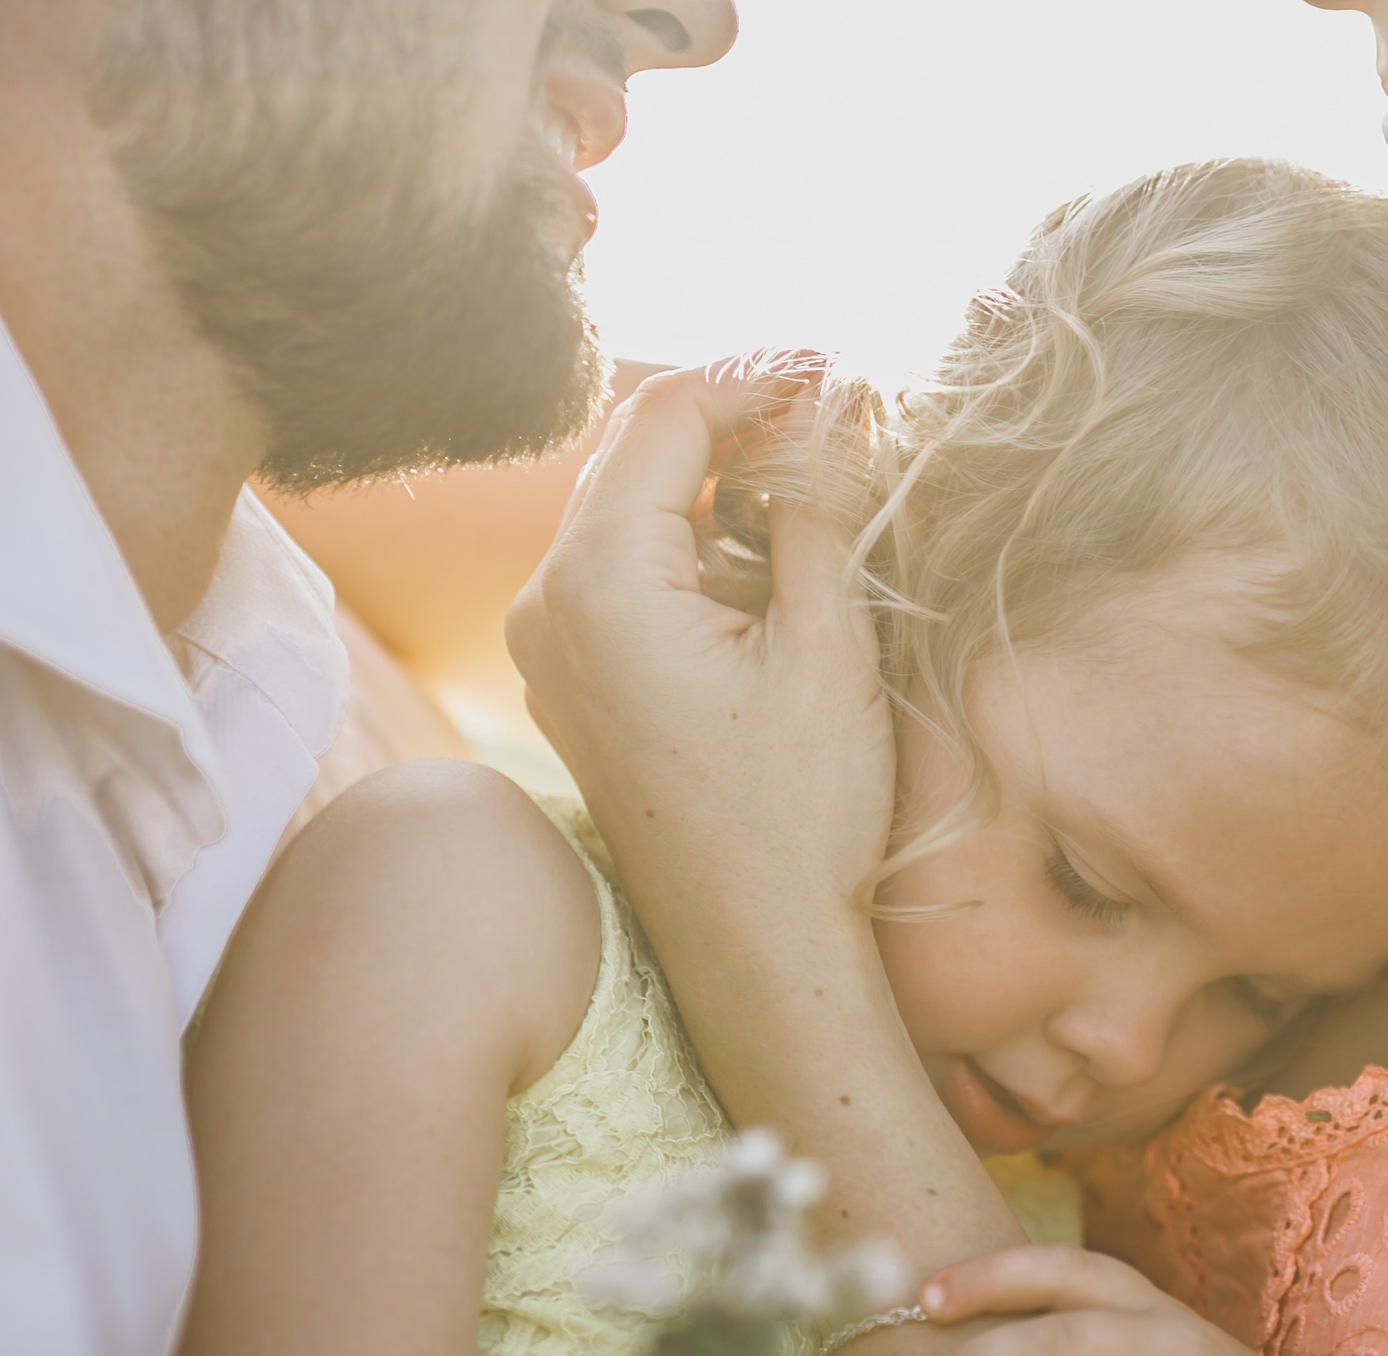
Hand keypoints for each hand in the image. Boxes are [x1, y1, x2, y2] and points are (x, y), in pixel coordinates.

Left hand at [506, 356, 893, 947]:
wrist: (757, 951)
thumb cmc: (799, 812)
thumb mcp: (828, 642)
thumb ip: (821, 502)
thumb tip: (837, 396)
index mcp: (599, 582)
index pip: (666, 416)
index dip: (756, 377)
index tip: (839, 371)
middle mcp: (546, 604)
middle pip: (636, 455)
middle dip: (738, 427)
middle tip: (841, 420)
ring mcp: (547, 647)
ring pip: (632, 513)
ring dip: (720, 489)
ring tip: (818, 500)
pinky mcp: (570, 683)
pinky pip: (624, 575)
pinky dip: (695, 550)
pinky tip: (768, 572)